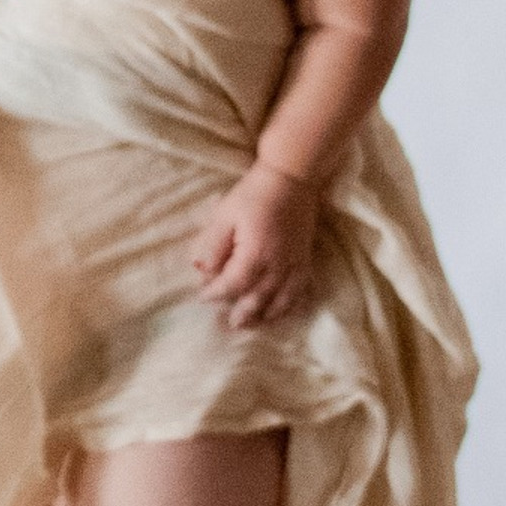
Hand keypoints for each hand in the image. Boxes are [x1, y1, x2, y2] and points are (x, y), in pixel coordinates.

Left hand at [191, 164, 318, 329]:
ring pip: (280, 301)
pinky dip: (288, 306)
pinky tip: (279, 313)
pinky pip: (299, 292)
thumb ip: (213, 244)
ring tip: (251, 325)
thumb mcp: (225, 215)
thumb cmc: (254, 195)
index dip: (216, 294)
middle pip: (257, 299)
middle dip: (241, 313)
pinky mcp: (305, 261)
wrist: (292, 180)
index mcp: (255, 253)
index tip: (203, 297)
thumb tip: (200, 269)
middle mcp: (278, 265)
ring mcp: (295, 265)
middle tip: (228, 325)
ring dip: (264, 315)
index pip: (233, 284)